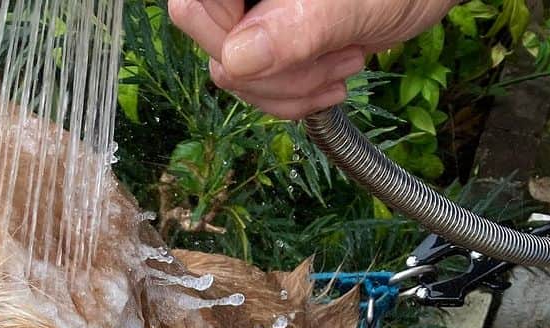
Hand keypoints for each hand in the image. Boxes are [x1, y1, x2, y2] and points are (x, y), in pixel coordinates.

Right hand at [168, 0, 453, 116]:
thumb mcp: (355, 1)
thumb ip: (297, 25)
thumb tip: (237, 58)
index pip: (194, 6)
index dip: (228, 39)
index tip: (283, 49)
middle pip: (212, 46)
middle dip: (270, 74)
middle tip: (332, 57)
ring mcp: (254, 15)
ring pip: (233, 74)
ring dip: (290, 89)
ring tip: (345, 63)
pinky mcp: (271, 41)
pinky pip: (256, 85)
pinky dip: (295, 96)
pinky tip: (335, 78)